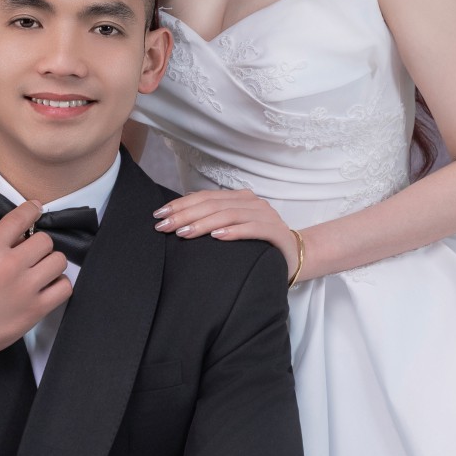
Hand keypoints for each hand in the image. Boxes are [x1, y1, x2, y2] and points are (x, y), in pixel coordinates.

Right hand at [0, 198, 71, 371]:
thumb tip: (11, 241)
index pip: (20, 218)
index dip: (31, 209)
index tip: (36, 208)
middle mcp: (10, 265)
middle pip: (45, 240)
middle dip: (38, 244)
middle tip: (31, 253)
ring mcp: (26, 288)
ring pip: (58, 261)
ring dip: (51, 263)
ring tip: (41, 270)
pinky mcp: (36, 310)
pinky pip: (64, 287)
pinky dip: (59, 284)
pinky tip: (48, 286)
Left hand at [154, 189, 299, 277]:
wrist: (295, 257)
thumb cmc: (257, 245)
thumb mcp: (233, 228)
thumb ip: (213, 219)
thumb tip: (180, 214)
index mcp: (240, 198)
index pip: (206, 197)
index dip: (181, 204)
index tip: (160, 214)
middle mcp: (253, 203)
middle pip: (214, 204)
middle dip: (186, 215)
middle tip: (166, 226)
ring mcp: (266, 216)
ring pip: (230, 214)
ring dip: (204, 223)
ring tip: (184, 233)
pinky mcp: (276, 232)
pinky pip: (252, 229)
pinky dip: (233, 231)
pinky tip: (217, 237)